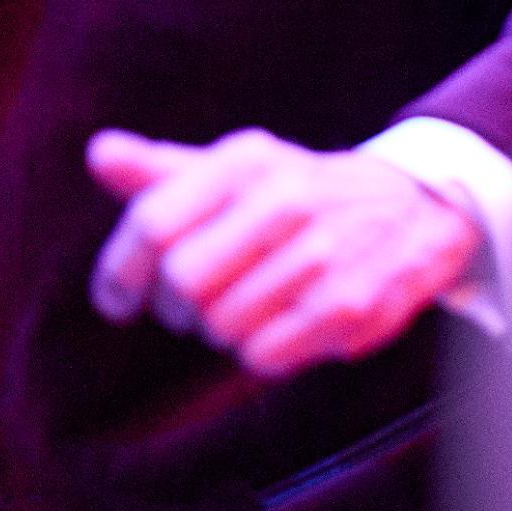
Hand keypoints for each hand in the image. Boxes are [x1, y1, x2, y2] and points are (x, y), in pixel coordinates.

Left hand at [86, 128, 480, 380]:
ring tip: (244, 310)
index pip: (153, 223)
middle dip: (174, 307)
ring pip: (220, 326)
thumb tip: (98, 154)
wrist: (413, 208)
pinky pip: (264, 355)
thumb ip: (162, 172)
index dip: (121, 271)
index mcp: (245, 163)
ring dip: (219, 331)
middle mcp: (284, 199)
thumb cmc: (298, 195)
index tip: (116, 300)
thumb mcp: (235, 170)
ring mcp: (321, 253)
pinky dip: (258, 353)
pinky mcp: (349, 304)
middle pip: (182, 282)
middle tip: (191, 307)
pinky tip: (279, 327)